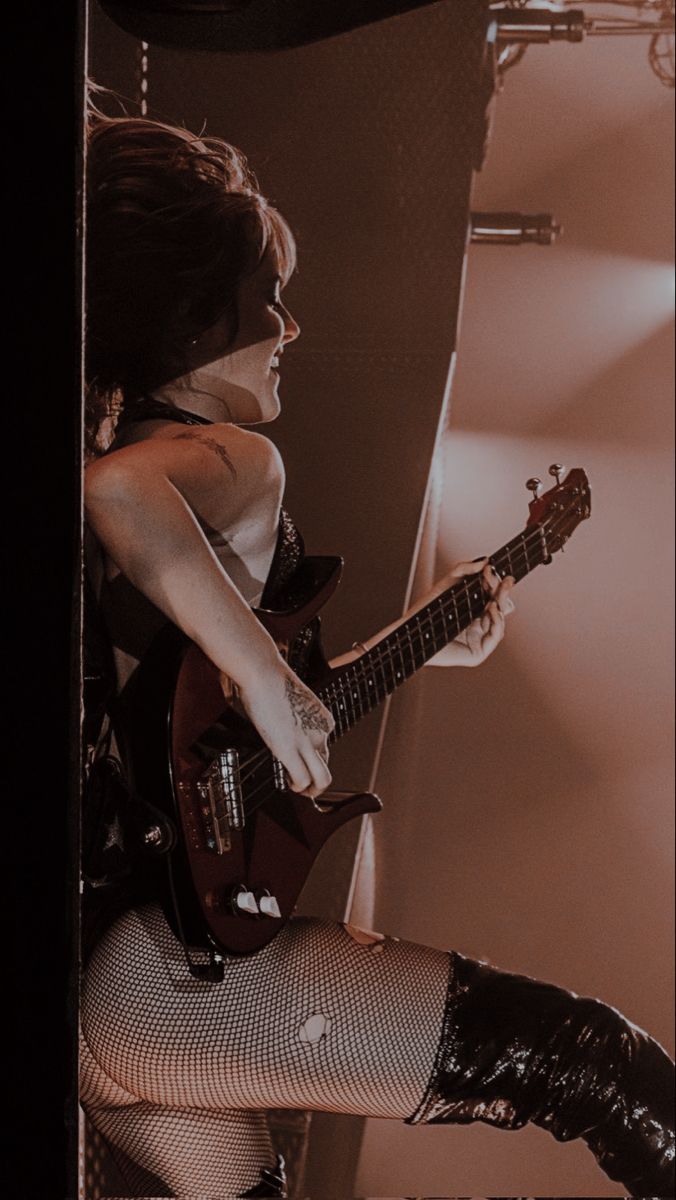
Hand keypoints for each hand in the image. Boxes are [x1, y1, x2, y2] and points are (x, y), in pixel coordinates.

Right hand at [232, 663, 334, 797]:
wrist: (264, 671)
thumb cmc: (270, 678)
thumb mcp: (292, 700)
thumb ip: (293, 716)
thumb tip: (281, 723)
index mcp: (322, 718)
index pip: (324, 745)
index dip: (310, 757)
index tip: (297, 759)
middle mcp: (321, 731)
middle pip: (326, 765)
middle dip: (316, 781)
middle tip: (303, 785)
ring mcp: (308, 742)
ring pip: (322, 779)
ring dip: (312, 790)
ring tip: (299, 791)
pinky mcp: (290, 749)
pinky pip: (302, 779)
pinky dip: (297, 787)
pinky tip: (288, 783)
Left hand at [427, 559, 514, 667]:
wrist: (414, 630)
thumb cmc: (428, 609)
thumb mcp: (447, 583)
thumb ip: (464, 569)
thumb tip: (484, 560)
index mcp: (474, 610)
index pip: (494, 596)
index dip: (496, 583)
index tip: (493, 570)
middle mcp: (479, 624)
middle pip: (501, 607)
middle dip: (504, 592)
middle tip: (507, 580)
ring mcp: (479, 638)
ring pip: (500, 620)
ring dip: (501, 605)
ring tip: (495, 596)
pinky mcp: (478, 652)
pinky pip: (496, 636)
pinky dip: (498, 621)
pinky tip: (493, 608)